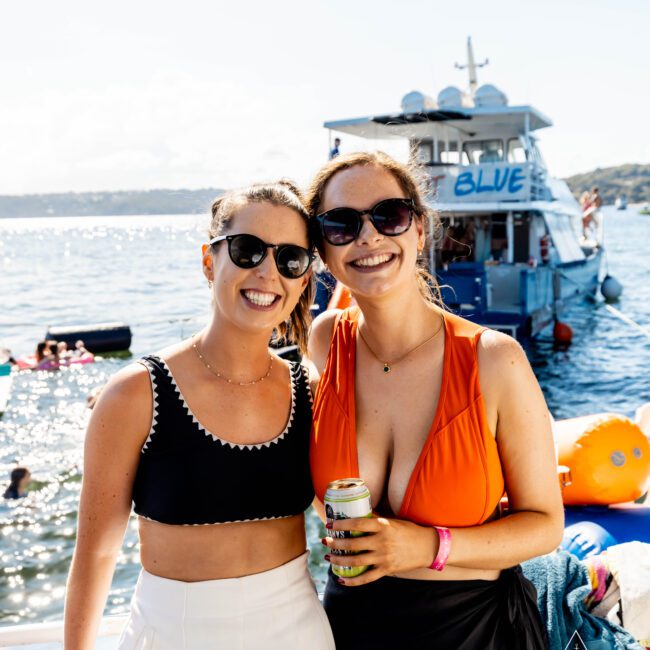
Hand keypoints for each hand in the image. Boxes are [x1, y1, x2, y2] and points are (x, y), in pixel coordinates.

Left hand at [322, 516, 437, 585]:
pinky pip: (367, 578)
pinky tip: (342, 580)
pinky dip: (353, 581)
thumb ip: (376, 520)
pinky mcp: (387, 569)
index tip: (329, 524)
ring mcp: (384, 557)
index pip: (357, 523)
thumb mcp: (393, 521)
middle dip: (336, 543)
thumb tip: (358, 514)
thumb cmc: (409, 530)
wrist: (428, 546)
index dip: (341, 524)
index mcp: (383, 525)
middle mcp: (382, 541)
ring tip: (329, 558)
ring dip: (340, 560)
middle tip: (325, 541)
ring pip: (356, 560)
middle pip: (353, 543)